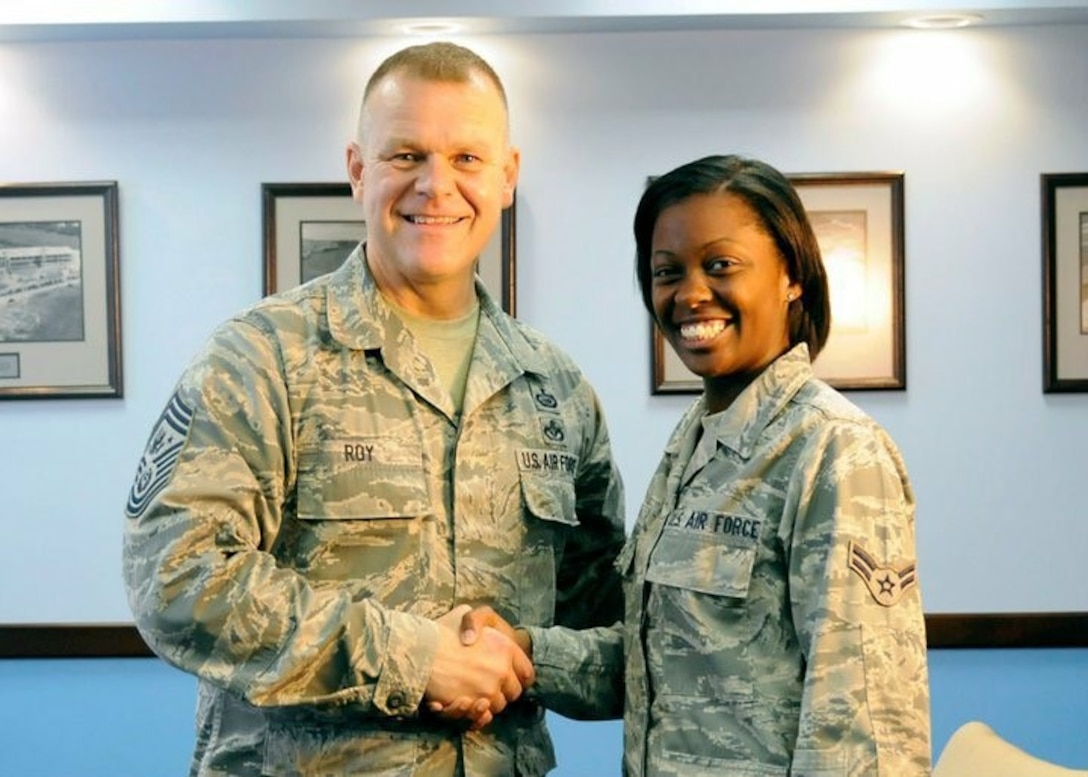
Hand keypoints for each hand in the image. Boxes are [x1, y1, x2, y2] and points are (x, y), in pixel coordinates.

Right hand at [424, 607, 533, 729]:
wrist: (420, 649)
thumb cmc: (440, 631)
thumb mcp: (464, 615)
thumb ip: (478, 621)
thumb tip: (478, 629)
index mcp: (505, 647)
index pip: (527, 672)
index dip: (519, 677)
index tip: (508, 678)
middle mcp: (502, 669)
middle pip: (514, 692)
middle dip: (504, 691)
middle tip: (488, 686)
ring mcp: (489, 688)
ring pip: (498, 706)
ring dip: (489, 703)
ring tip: (474, 695)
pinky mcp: (473, 703)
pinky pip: (483, 716)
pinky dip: (477, 715)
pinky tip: (467, 703)